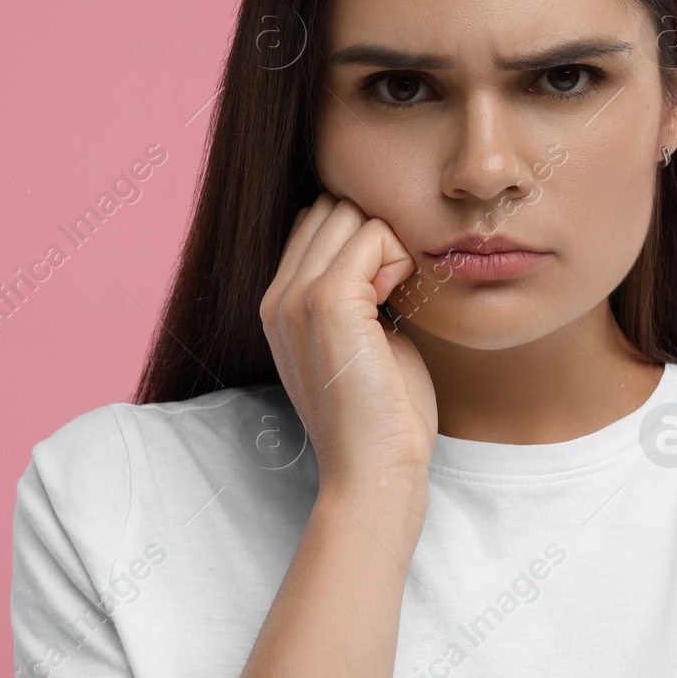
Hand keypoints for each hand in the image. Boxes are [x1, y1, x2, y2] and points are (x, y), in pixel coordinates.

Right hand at [259, 193, 437, 503]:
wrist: (374, 469)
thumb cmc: (382, 413)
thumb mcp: (361, 340)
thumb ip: (359, 292)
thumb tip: (385, 248)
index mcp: (278, 306)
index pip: (314, 222)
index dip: (361, 239)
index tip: (387, 286)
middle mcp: (277, 296)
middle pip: (330, 208)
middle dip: (375, 234)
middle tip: (396, 289)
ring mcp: (296, 296)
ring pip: (351, 213)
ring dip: (389, 244)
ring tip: (396, 297)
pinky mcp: (326, 300)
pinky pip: (372, 233)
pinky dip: (399, 256)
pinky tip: (399, 299)